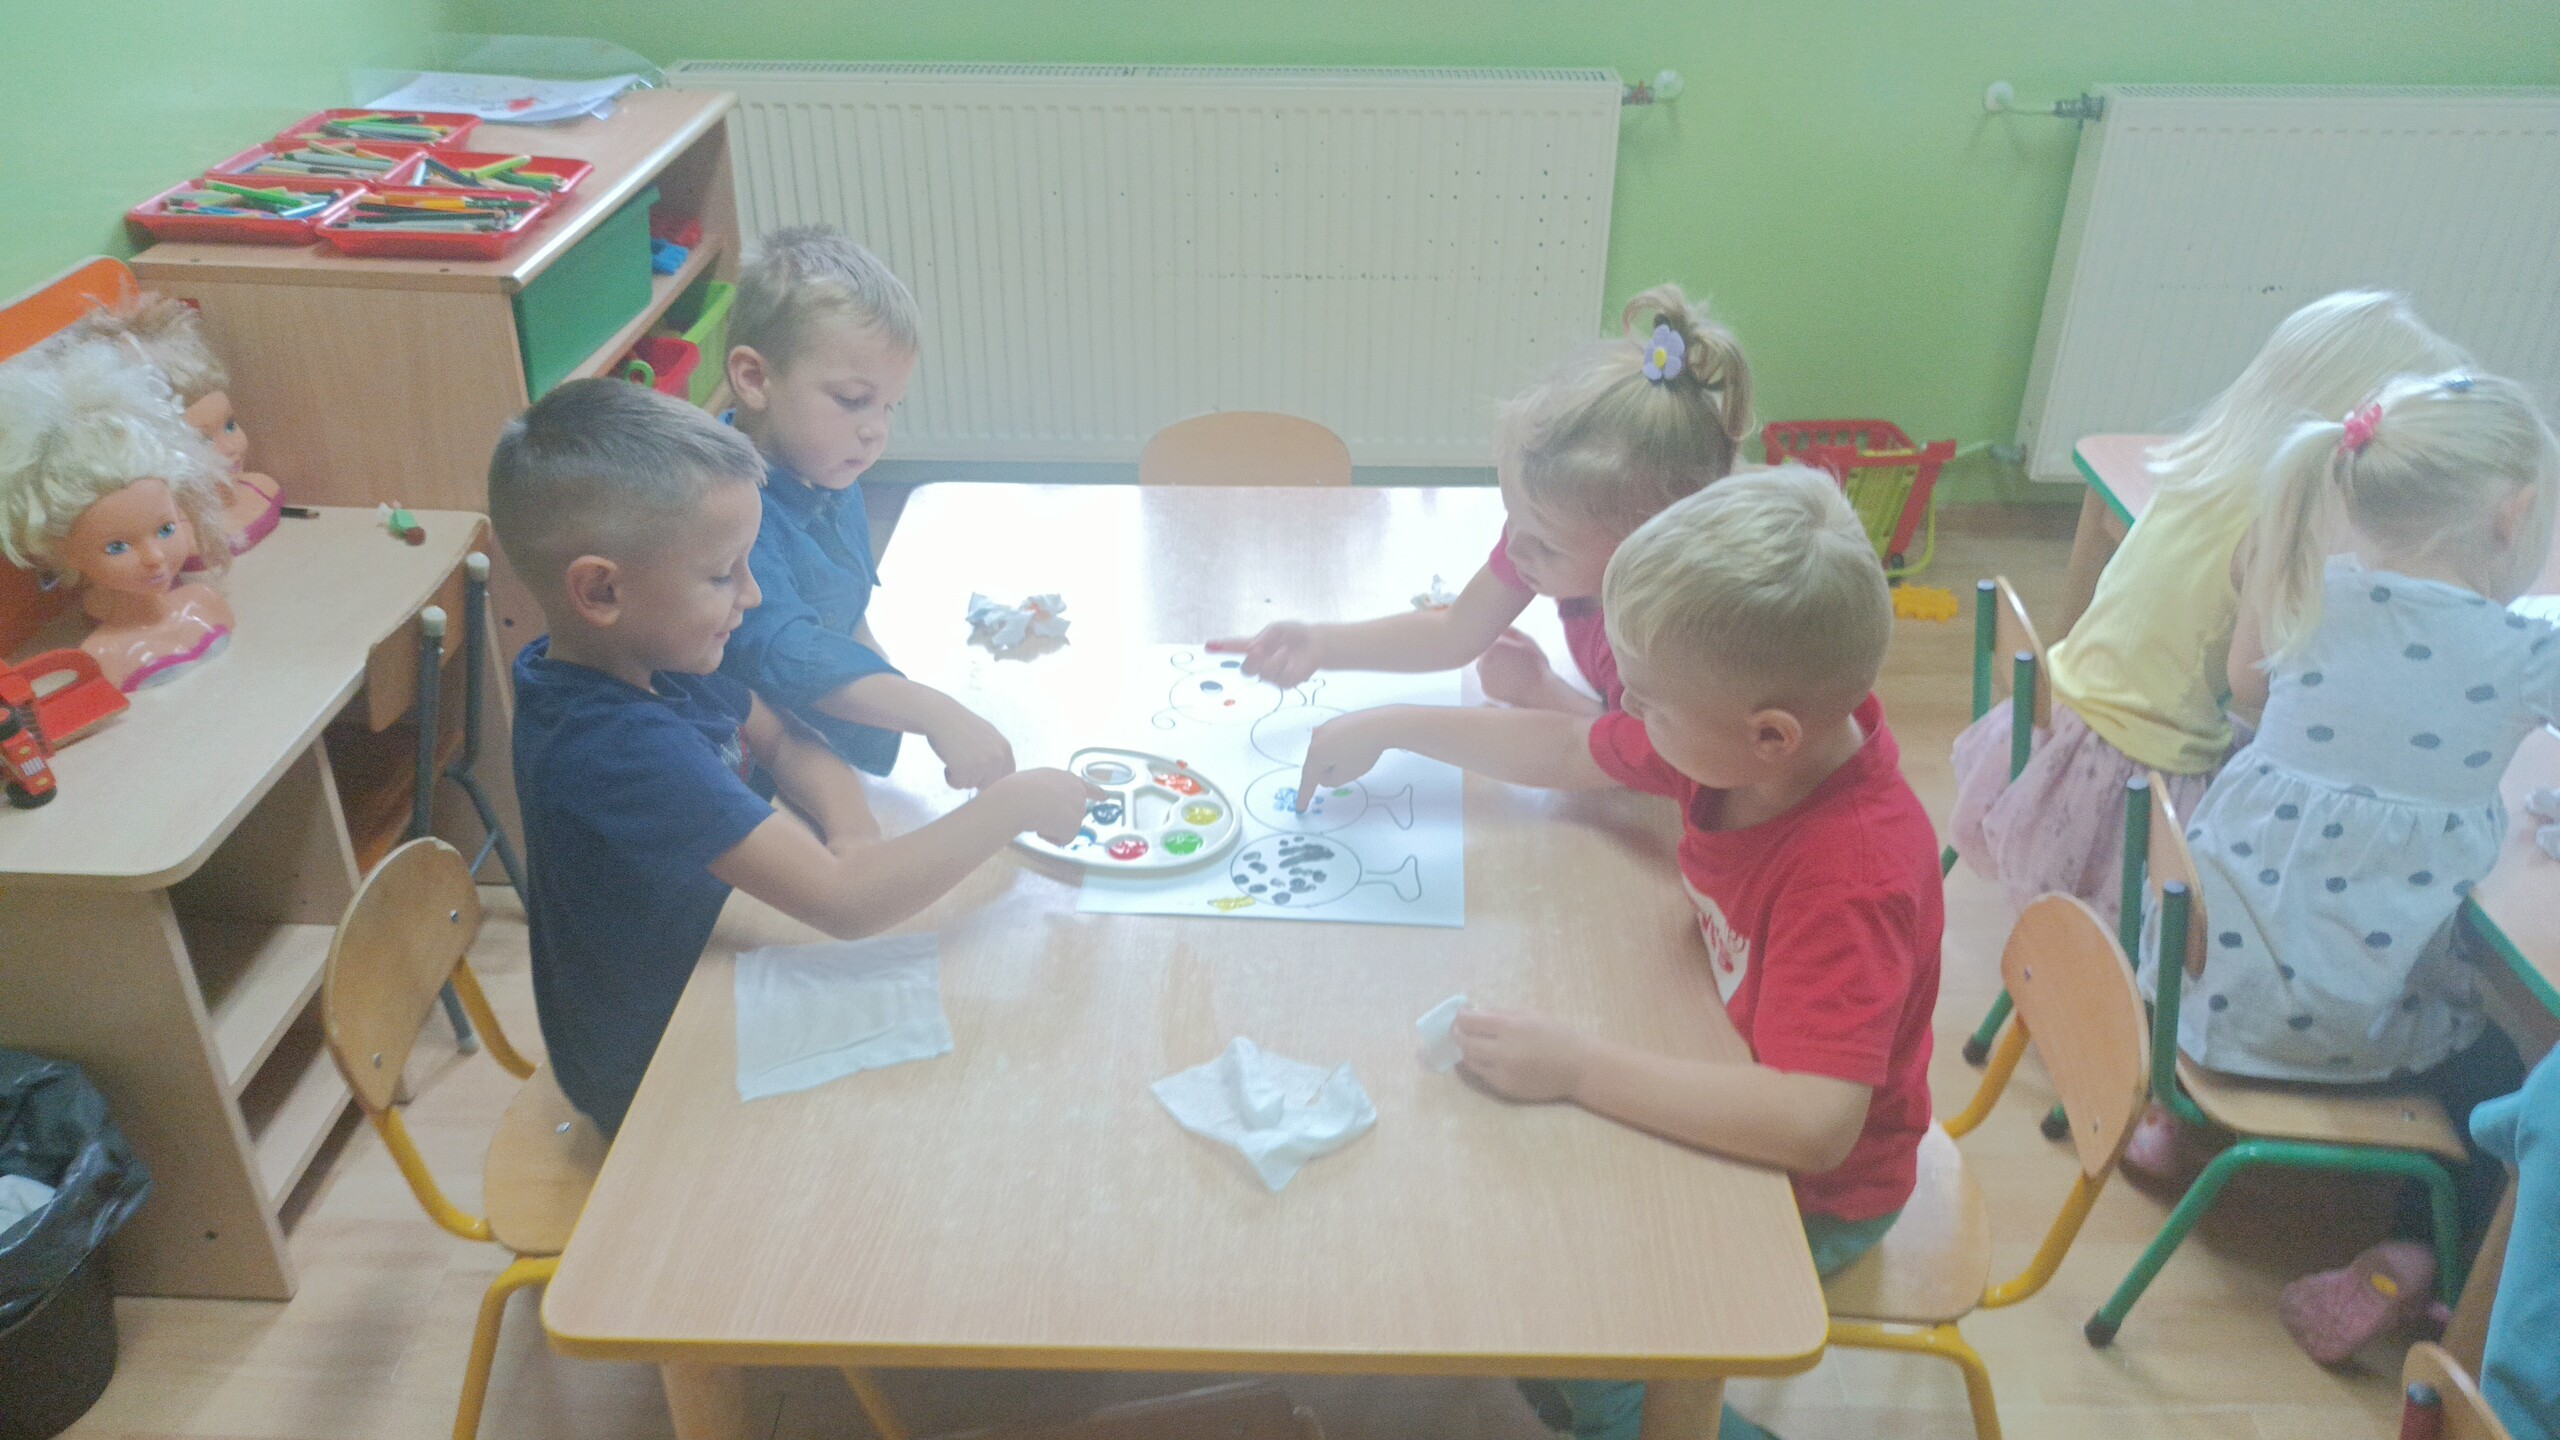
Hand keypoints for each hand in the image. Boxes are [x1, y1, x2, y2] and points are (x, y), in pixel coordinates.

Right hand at [924, 704, 1016, 789]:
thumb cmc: (961, 726)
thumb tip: (1001, 780)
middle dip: (973, 777)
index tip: (975, 767)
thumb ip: (997, 755)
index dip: (988, 777)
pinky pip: (957, 785)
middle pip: (987, 785)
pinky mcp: (964, 768)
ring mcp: (982, 763)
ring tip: (955, 755)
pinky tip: (948, 760)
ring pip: (971, 785)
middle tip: (962, 758)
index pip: (1004, 777)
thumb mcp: (988, 736)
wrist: (940, 715)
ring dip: (960, 775)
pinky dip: (950, 778)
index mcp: (1005, 749)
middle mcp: (997, 756)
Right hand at [992, 768, 1105, 845]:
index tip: (1105, 796)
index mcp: (1067, 778)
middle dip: (1059, 818)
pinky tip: (1041, 826)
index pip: (1085, 786)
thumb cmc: (1020, 789)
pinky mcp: (1075, 826)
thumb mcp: (1036, 782)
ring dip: (1050, 826)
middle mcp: (1077, 792)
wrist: (1023, 798)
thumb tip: (1039, 806)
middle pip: (1071, 813)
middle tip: (1040, 815)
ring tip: (1037, 816)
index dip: (1095, 792)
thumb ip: (1046, 791)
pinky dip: (1050, 837)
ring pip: (1063, 827)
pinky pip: (1061, 839)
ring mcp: (1078, 809)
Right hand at [1206, 622, 1324, 687]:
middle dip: (1251, 661)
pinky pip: (1279, 679)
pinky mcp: (1284, 683)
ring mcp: (1271, 674)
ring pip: (1264, 674)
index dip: (1221, 647)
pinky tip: (1292, 661)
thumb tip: (1253, 649)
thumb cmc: (1294, 634)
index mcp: (1255, 646)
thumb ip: (1264, 637)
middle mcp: (1260, 662)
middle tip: (1258, 650)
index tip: (1208, 646)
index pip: (1234, 648)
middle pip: (1246, 669)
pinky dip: (1286, 667)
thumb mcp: (1277, 628)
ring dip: (1275, 661)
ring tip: (1286, 651)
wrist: (1316, 644)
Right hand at [1296, 709, 1397, 808]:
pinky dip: (1340, 748)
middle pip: (1315, 764)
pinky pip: (1333, 741)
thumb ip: (1330, 781)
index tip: (1300, 809)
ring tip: (1355, 757)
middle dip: (1327, 772)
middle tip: (1346, 772)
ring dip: (1334, 759)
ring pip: (1324, 752)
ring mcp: (1325, 727)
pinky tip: (1353, 746)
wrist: (1380, 725)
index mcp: (1315, 754)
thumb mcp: (1345, 775)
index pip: (1308, 780)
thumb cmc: (1362, 751)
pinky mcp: (1336, 722)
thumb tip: (1324, 774)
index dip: (1304, 796)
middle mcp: (1316, 738)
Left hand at [1453, 1007, 1592, 1102]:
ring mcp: (1503, 1072)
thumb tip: (1473, 1014)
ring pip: (1469, 1061)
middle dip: (1458, 1033)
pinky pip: (1483, 1075)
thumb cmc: (1556, 1035)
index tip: (1462, 1014)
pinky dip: (1479, 1064)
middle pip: (1465, 1042)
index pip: (1470, 1022)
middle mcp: (1503, 1051)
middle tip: (1459, 1028)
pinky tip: (1485, 1057)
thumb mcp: (1529, 1014)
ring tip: (1470, 1041)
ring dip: (1466, 1050)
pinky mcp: (1505, 1088)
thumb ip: (1499, 1014)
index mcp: (1510, 1027)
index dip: (1461, 1017)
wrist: (1578, 1067)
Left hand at [1475, 628, 1555, 706]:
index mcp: (1494, 646)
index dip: (1501, 641)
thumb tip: (1499, 627)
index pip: (1489, 637)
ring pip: (1485, 666)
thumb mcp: (1527, 642)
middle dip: (1495, 653)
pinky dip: (1496, 679)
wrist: (1539, 693)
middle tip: (1513, 660)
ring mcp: (1483, 676)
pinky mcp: (1485, 688)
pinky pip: (1488, 679)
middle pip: (1484, 651)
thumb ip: (1510, 631)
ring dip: (1494, 666)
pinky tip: (1510, 681)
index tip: (1511, 647)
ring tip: (1513, 671)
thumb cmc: (1536, 666)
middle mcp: (1484, 661)